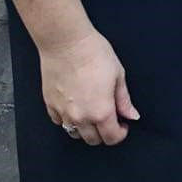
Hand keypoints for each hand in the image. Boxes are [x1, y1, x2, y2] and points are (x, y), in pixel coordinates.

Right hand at [39, 27, 139, 145]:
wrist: (66, 42)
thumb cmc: (93, 54)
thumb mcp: (118, 75)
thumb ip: (124, 100)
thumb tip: (131, 115)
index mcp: (101, 112)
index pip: (111, 138)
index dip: (120, 133)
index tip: (123, 125)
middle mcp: (80, 117)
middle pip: (93, 140)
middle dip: (104, 133)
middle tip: (109, 118)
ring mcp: (63, 112)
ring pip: (74, 134)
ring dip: (85, 129)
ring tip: (92, 112)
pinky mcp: (50, 104)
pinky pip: (59, 122)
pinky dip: (68, 119)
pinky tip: (75, 106)